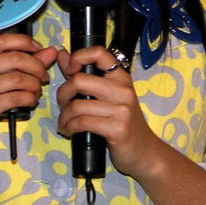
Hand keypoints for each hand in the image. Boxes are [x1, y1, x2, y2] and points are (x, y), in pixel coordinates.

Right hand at [0, 33, 57, 157]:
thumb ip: (25, 60)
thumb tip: (52, 50)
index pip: (1, 40)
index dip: (24, 42)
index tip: (38, 49)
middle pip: (13, 58)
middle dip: (36, 66)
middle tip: (43, 75)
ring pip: (17, 78)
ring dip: (34, 84)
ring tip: (36, 90)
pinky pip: (16, 97)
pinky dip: (30, 97)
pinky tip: (31, 100)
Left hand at [56, 46, 159, 179]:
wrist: (144, 152)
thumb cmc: (123, 122)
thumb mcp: (107, 96)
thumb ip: (83, 75)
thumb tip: (61, 55)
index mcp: (120, 76)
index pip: (98, 52)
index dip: (78, 57)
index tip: (69, 72)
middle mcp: (123, 89)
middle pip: (79, 80)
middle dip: (63, 94)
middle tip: (63, 107)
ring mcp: (122, 109)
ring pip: (77, 105)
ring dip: (64, 116)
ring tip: (64, 124)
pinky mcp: (117, 129)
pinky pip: (82, 123)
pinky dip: (69, 127)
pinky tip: (69, 131)